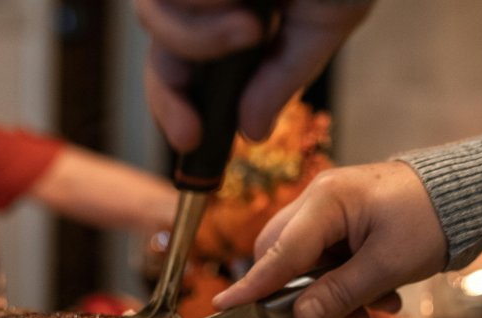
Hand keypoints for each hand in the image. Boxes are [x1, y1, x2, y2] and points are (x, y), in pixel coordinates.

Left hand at [135, 0, 374, 149]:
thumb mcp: (325, 21)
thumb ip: (284, 77)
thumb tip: (252, 132)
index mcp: (233, 14)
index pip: (183, 67)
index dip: (175, 106)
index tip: (191, 139)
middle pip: (159, 47)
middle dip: (178, 82)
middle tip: (203, 110)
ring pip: (156, 15)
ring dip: (200, 33)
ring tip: (251, 18)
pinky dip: (204, 2)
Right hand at [213, 161, 447, 317]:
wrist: (470, 195)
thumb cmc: (433, 219)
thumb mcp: (388, 265)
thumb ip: (340, 292)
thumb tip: (299, 317)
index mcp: (327, 201)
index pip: (279, 251)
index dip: (253, 285)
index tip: (224, 307)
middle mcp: (321, 201)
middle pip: (286, 257)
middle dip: (305, 296)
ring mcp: (334, 211)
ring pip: (310, 264)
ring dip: (335, 295)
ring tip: (373, 314)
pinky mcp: (348, 223)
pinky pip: (331, 260)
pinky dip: (350, 284)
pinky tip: (384, 298)